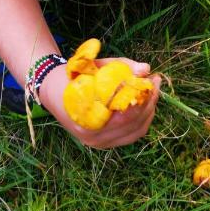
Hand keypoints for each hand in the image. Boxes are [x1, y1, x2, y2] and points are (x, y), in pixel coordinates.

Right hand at [39, 57, 161, 148]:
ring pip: (136, 132)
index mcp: (89, 120)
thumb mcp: (96, 66)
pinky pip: (131, 134)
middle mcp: (94, 138)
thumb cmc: (74, 77)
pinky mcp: (106, 142)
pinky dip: (142, 119)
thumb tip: (146, 69)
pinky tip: (145, 103)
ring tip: (153, 91)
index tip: (152, 79)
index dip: (145, 97)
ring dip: (149, 111)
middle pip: (135, 124)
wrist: (53, 92)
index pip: (127, 115)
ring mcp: (100, 143)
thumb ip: (121, 67)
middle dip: (150, 102)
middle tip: (156, 82)